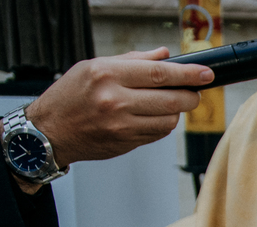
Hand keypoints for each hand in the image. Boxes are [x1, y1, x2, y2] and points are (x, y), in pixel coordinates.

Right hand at [26, 48, 212, 167]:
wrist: (50, 131)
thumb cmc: (70, 96)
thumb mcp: (94, 67)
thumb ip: (132, 60)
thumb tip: (164, 55)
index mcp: (107, 75)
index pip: (159, 74)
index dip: (188, 74)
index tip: (206, 74)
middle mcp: (115, 100)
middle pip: (171, 100)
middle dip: (190, 96)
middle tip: (193, 92)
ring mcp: (122, 125)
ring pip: (169, 120)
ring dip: (176, 112)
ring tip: (166, 104)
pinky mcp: (126, 142)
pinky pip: (158, 134)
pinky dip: (163, 125)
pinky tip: (152, 117)